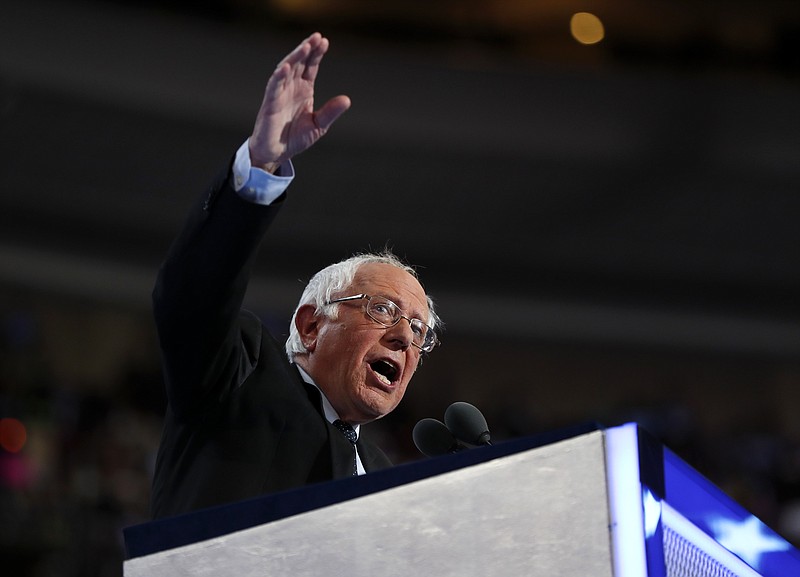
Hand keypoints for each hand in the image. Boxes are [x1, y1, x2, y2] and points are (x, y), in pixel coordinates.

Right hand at [248, 33, 350, 172]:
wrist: (276, 153)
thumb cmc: (295, 138)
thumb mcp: (318, 125)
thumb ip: (330, 112)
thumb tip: (347, 100)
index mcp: (304, 90)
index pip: (311, 67)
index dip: (317, 54)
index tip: (325, 41)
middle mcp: (291, 87)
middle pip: (300, 63)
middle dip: (308, 49)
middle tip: (317, 37)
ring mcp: (279, 93)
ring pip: (286, 70)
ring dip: (295, 57)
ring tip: (305, 47)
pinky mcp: (270, 103)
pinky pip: (273, 87)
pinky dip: (278, 76)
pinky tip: (286, 67)